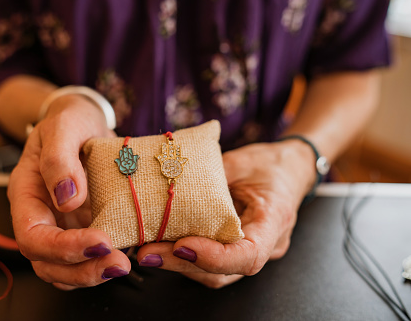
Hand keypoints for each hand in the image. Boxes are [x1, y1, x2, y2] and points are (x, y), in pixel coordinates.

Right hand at [8, 95, 130, 288]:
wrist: (84, 122)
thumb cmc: (69, 121)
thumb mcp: (63, 127)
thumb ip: (59, 159)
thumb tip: (67, 198)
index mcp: (26, 194)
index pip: (32, 235)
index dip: (62, 247)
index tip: (98, 240)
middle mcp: (41, 216)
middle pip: (47, 263)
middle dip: (81, 270)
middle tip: (117, 263)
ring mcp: (62, 226)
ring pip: (66, 269)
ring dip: (94, 273)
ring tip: (124, 264)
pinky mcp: (84, 228)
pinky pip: (87, 257)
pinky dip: (104, 262)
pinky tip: (130, 253)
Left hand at [136, 140, 315, 287]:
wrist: (288, 170)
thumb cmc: (270, 163)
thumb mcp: (241, 161)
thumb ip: (211, 177)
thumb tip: (169, 186)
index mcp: (274, 221)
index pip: (248, 255)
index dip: (212, 257)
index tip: (180, 245)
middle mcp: (266, 245)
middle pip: (223, 271)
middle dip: (180, 264)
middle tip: (146, 253)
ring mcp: (251, 251)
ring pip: (213, 274)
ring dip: (177, 265)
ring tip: (147, 250)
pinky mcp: (235, 250)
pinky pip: (210, 264)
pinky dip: (184, 258)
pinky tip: (161, 245)